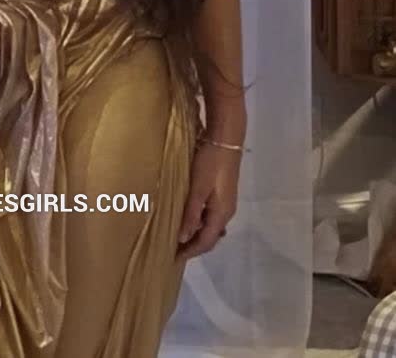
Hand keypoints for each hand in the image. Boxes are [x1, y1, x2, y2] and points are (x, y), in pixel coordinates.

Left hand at [176, 140, 241, 257]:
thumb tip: (183, 239)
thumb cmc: (209, 164)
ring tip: (178, 235)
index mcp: (221, 214)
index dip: (190, 252)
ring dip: (196, 233)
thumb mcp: (197, 189)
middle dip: (193, 245)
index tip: (173, 259)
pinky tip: (190, 217)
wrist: (226, 140)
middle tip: (173, 249)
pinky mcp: (224, 193)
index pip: (206, 242)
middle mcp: (227, 212)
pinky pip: (211, 216)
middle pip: (210, 237)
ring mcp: (227, 202)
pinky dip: (200, 222)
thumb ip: (190, 214)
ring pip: (211, 226)